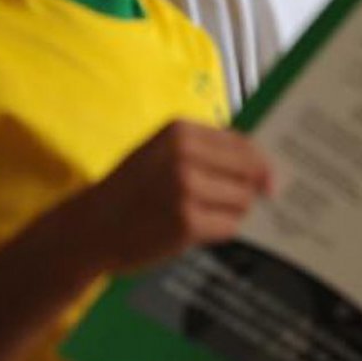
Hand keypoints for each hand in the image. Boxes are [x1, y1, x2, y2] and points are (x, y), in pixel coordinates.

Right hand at [66, 121, 272, 273]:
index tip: (272, 176)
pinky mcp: (187, 223)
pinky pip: (231, 225)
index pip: (244, 144)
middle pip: (251, 171)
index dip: (262, 162)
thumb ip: (209, 150)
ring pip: (244, 200)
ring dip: (236, 211)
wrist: (89, 228)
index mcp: (181, 131)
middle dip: (252, 188)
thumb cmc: (133, 189)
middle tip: (246, 200)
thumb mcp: (163, 152)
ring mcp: (185, 189)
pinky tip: (202, 228)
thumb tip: (265, 164)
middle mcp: (184, 155)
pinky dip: (224, 229)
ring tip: (209, 214)